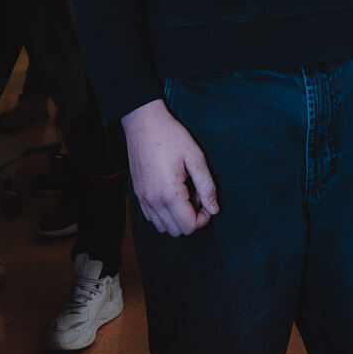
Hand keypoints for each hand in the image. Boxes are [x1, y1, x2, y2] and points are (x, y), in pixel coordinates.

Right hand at [122, 98, 218, 236]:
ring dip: (177, 217)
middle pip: (177, 231)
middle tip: (197, 195)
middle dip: (191, 218)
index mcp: (169, 193)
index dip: (204, 218)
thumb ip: (207, 186)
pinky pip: (152, 217)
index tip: (206, 200)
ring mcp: (143, 199)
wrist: (143, 123)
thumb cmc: (171, 136)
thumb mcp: (195, 157)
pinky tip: (172, 193)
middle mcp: (153, 201)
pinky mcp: (138, 195)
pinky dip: (164, 213)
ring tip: (184, 193)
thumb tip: (214, 209)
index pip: (189, 226)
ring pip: (163, 227)